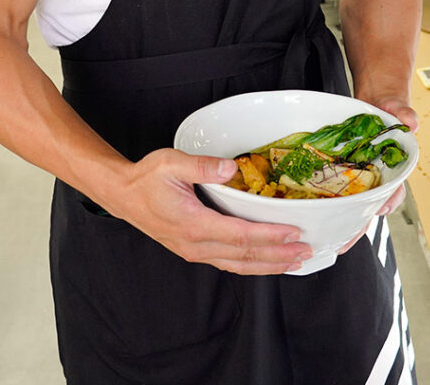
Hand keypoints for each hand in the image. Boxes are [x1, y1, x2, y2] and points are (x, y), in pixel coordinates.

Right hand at [108, 148, 311, 275]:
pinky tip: (264, 261)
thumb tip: (231, 168)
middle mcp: (196, 244)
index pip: (240, 235)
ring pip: (238, 265)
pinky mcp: (194, 250)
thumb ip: (203, 166)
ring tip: (294, 262)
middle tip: (306, 252)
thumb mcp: (172, 163)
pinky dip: (251, 264)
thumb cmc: (146, 178)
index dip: (269, 237)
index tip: (293, 233)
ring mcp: (195, 251)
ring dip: (268, 265)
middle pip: (244, 256)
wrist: (123, 196)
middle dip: (278, 256)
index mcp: (193, 224)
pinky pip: (228, 262)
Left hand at [333, 92, 418, 244]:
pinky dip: (319, 195)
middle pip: (366, 207)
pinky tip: (306, 206)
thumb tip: (410, 122)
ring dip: (335, 218)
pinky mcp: (337, 168)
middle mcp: (373, 176)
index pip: (392, 192)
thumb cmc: (388, 106)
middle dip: (355, 226)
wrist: (373, 101)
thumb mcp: (396, 106)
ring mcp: (354, 174)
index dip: (387, 203)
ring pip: (346, 202)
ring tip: (322, 235)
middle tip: (342, 243)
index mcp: (391, 168)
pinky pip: (328, 184)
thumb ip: (403, 112)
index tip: (381, 209)